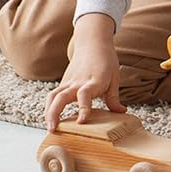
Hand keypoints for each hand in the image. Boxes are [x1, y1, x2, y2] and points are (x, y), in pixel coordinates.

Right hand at [44, 13, 125, 131]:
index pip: (85, 95)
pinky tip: (50, 119)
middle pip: (61, 97)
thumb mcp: (114, 77)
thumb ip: (114, 98)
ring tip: (49, 128)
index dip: (83, 108)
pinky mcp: (64, 82)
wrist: (92, 41)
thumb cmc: (106, 60)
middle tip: (53, 130)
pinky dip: (49, 107)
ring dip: (49, 112)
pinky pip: (53, 95)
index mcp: (94, 81)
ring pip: (53, 96)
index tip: (81, 121)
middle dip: (55, 113)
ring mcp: (69, 81)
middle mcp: (78, 82)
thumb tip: (122, 113)